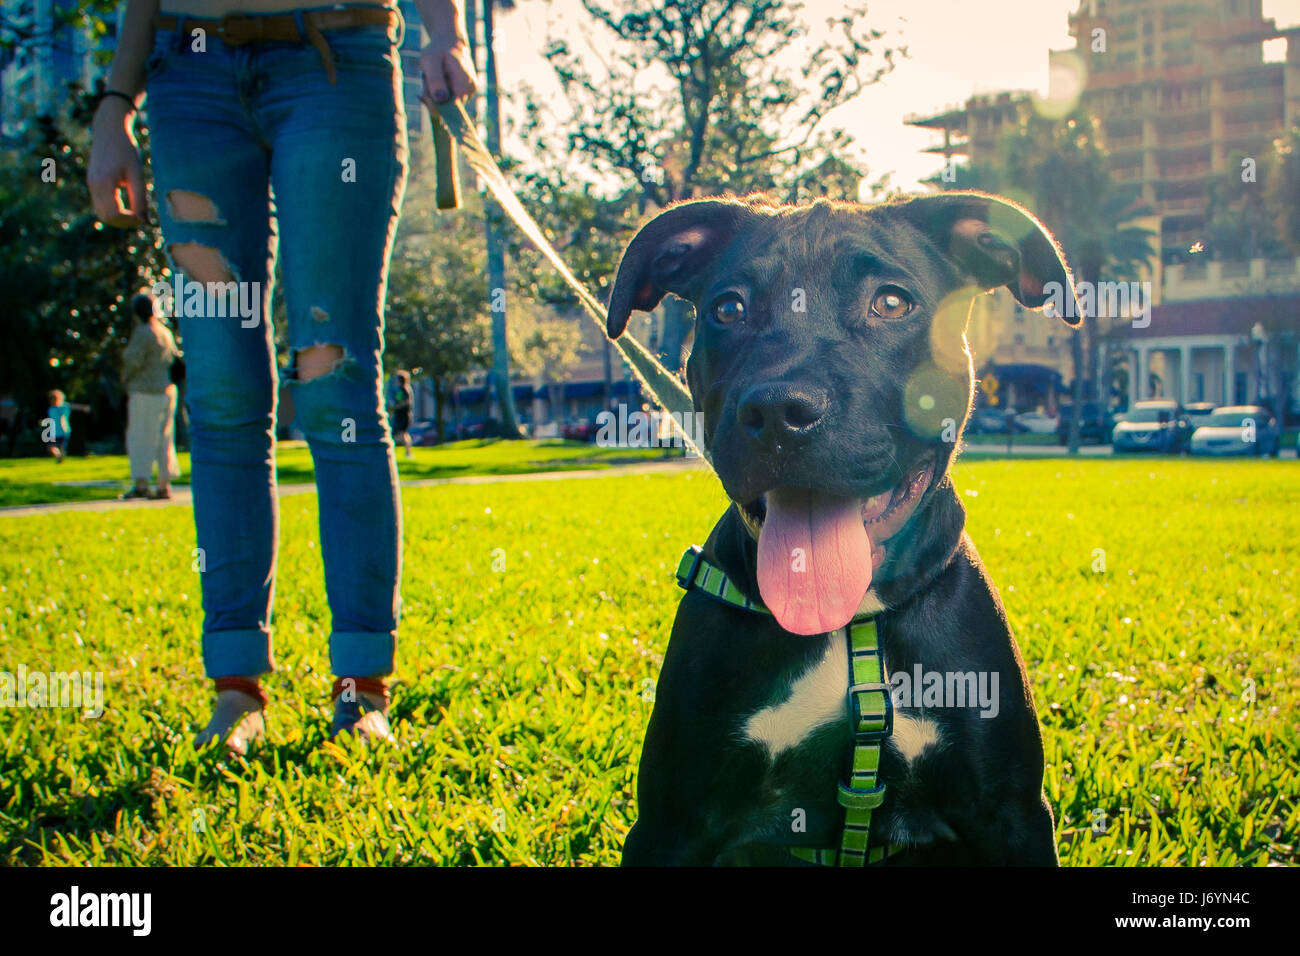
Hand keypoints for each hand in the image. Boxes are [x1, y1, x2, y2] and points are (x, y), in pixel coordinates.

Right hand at [87, 100, 146, 227]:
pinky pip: (101, 205)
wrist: (109, 130)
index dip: (129, 221)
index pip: (114, 214)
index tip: (144, 217)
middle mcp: (93, 185)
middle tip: (141, 218)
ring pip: (101, 213)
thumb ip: (140, 197)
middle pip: (106, 217)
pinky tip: (128, 207)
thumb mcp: (137, 173)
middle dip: (124, 223)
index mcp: (104, 182)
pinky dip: (114, 211)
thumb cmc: (126, 149)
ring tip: (136, 213)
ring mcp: (91, 184)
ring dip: (119, 218)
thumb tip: (144, 220)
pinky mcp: (92, 183)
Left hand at [419, 37, 476, 113]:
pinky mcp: (466, 94)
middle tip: (427, 81)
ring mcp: (470, 93)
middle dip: (434, 100)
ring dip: (436, 97)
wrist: (449, 44)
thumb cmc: (438, 51)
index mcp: (465, 82)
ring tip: (433, 79)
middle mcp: (471, 90)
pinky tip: (439, 83)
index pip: (453, 107)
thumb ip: (435, 79)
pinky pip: (450, 102)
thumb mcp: (430, 60)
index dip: (437, 106)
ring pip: (448, 106)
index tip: (425, 94)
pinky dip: (440, 95)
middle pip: (449, 108)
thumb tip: (440, 99)